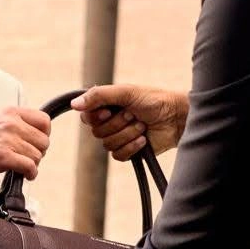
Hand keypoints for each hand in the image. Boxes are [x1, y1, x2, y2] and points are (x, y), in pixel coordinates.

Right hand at [0, 107, 52, 180]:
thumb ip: (15, 121)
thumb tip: (36, 132)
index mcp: (10, 112)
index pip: (44, 120)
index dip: (45, 134)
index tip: (38, 141)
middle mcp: (10, 123)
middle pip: (43, 140)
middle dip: (39, 151)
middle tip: (28, 156)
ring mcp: (7, 139)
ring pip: (37, 155)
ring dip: (33, 164)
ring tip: (23, 165)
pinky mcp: (3, 156)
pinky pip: (29, 166)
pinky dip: (31, 173)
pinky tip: (26, 174)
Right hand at [70, 84, 188, 159]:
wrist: (176, 117)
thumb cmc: (153, 100)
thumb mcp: (125, 92)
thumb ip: (98, 96)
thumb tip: (73, 104)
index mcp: (106, 106)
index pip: (86, 116)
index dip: (96, 116)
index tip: (110, 110)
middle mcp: (110, 122)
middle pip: (96, 132)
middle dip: (117, 124)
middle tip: (133, 114)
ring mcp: (119, 137)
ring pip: (108, 145)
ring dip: (127, 134)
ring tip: (142, 125)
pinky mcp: (129, 151)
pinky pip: (118, 156)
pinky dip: (131, 147)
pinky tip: (143, 139)